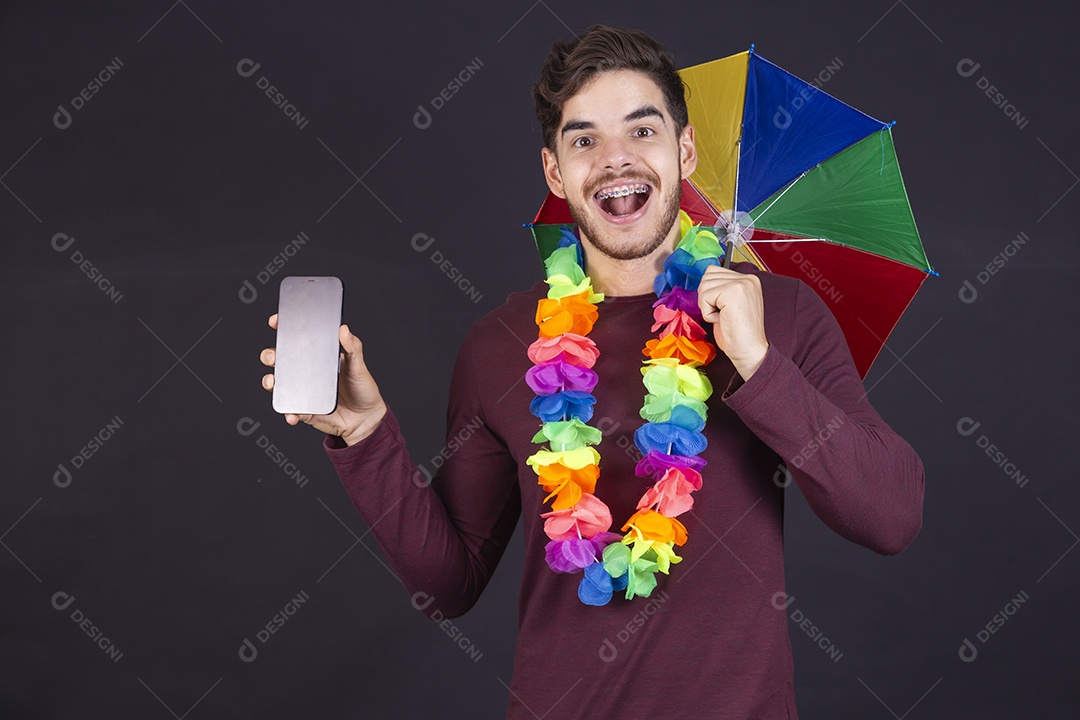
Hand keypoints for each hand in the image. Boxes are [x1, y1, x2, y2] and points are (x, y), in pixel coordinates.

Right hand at [260, 314, 386, 444]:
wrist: (365, 419)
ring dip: (270, 382)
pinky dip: (289, 412)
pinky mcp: (304, 410)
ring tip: (273, 382)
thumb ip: (353, 347)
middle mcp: (306, 373)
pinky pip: (291, 411)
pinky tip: (292, 414)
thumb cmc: (362, 388)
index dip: (283, 329)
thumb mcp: (359, 365)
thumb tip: (344, 329)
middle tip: (273, 357)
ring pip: (278, 384)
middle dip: (269, 355)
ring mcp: (302, 392)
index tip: (276, 322)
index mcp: (318, 358)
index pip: (296, 340)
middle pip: (280, 360)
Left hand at [696, 265, 768, 380]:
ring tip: (723, 316)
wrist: (749, 351)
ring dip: (707, 306)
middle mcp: (748, 278)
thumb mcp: (729, 304)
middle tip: (723, 314)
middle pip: (707, 276)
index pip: (713, 271)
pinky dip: (708, 313)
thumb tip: (703, 281)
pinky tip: (723, 320)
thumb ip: (721, 288)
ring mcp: (742, 283)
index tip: (723, 309)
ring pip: (704, 286)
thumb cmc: (737, 333)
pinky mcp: (733, 292)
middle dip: (707, 298)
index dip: (710, 292)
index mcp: (748, 279)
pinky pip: (704, 297)